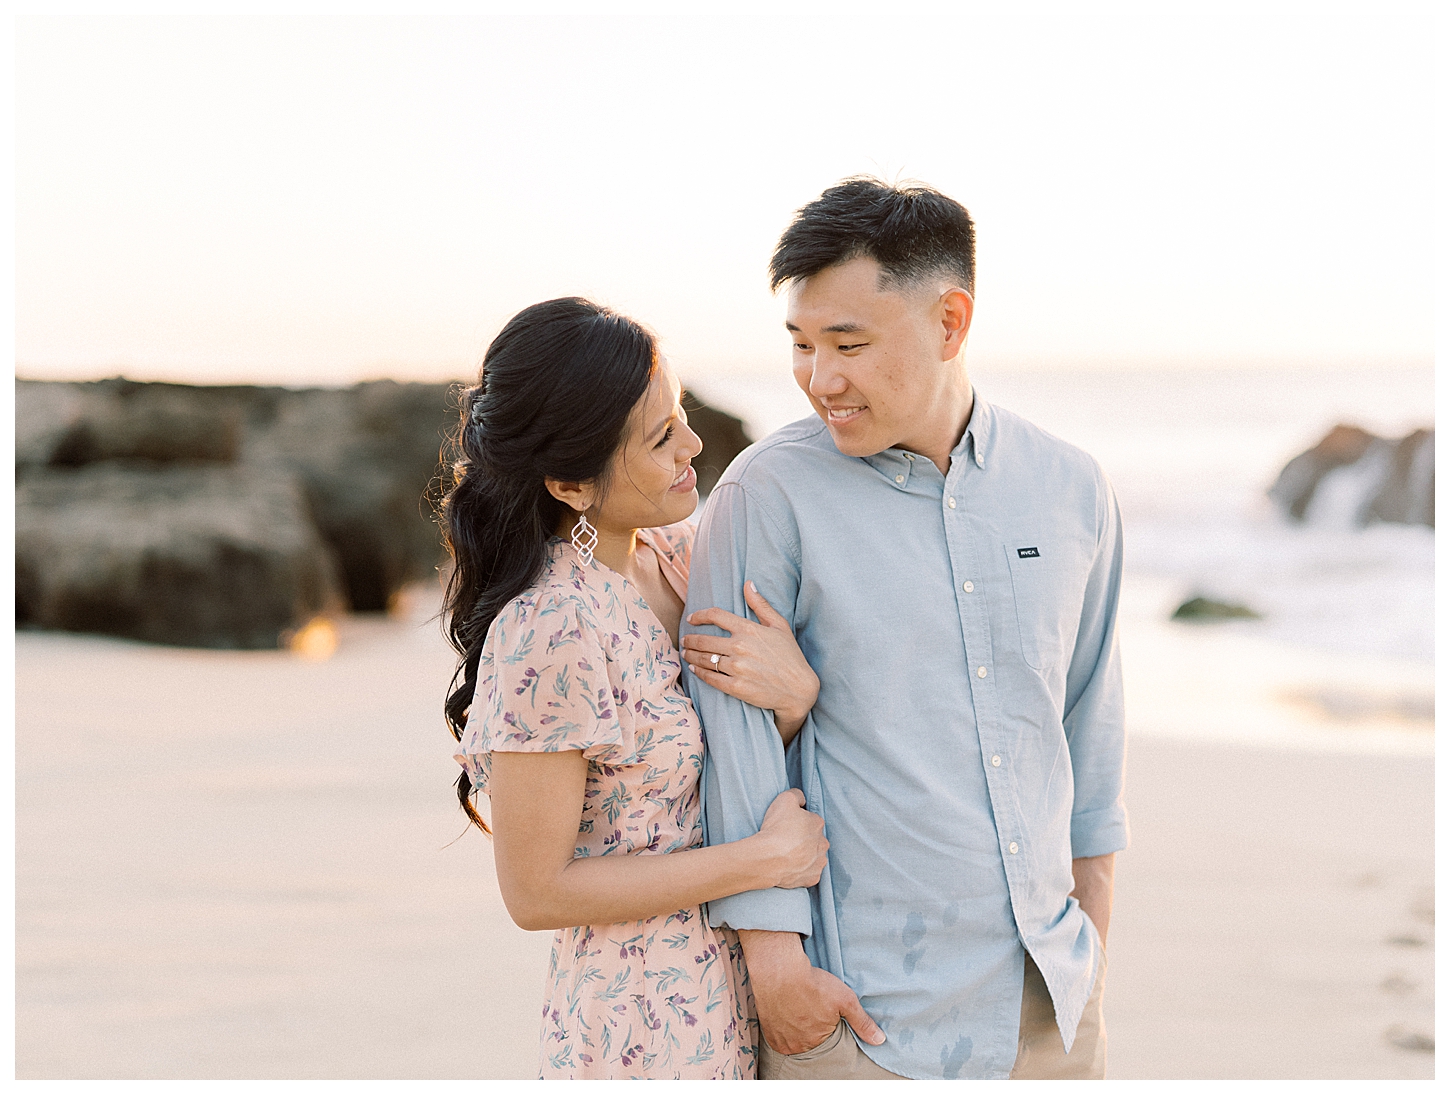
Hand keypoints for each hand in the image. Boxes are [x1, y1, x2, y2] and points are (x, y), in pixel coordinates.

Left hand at [681, 581, 819, 740]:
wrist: (799, 689)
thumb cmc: (791, 656)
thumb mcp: (780, 625)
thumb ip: (761, 604)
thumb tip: (748, 584)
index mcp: (748, 630)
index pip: (715, 616)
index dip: (699, 615)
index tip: (691, 618)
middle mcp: (739, 647)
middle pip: (704, 640)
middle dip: (690, 639)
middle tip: (685, 640)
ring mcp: (736, 668)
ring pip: (704, 659)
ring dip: (691, 655)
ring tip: (686, 654)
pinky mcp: (735, 687)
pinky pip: (710, 677)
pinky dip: (699, 673)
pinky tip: (694, 669)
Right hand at [739, 930, 884, 1053]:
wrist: (779, 970)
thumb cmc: (813, 983)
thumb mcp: (845, 1000)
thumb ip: (862, 1022)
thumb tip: (880, 1040)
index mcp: (817, 1042)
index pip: (826, 1036)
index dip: (825, 1019)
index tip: (821, 1005)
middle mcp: (797, 1046)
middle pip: (809, 1037)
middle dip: (811, 1023)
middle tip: (809, 1002)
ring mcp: (781, 1039)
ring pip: (793, 1036)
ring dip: (795, 1024)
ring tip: (797, 1003)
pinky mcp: (768, 1031)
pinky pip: (779, 1033)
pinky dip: (782, 1024)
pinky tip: (786, 1008)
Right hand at [752, 789, 828, 888]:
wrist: (768, 858)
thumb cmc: (776, 829)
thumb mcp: (784, 799)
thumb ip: (796, 795)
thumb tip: (802, 799)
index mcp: (818, 823)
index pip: (810, 820)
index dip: (797, 822)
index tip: (786, 826)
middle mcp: (823, 843)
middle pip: (814, 839)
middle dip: (804, 840)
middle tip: (786, 841)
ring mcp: (818, 862)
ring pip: (814, 857)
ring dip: (805, 856)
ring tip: (787, 856)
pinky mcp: (812, 878)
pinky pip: (809, 874)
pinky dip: (802, 871)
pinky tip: (790, 868)